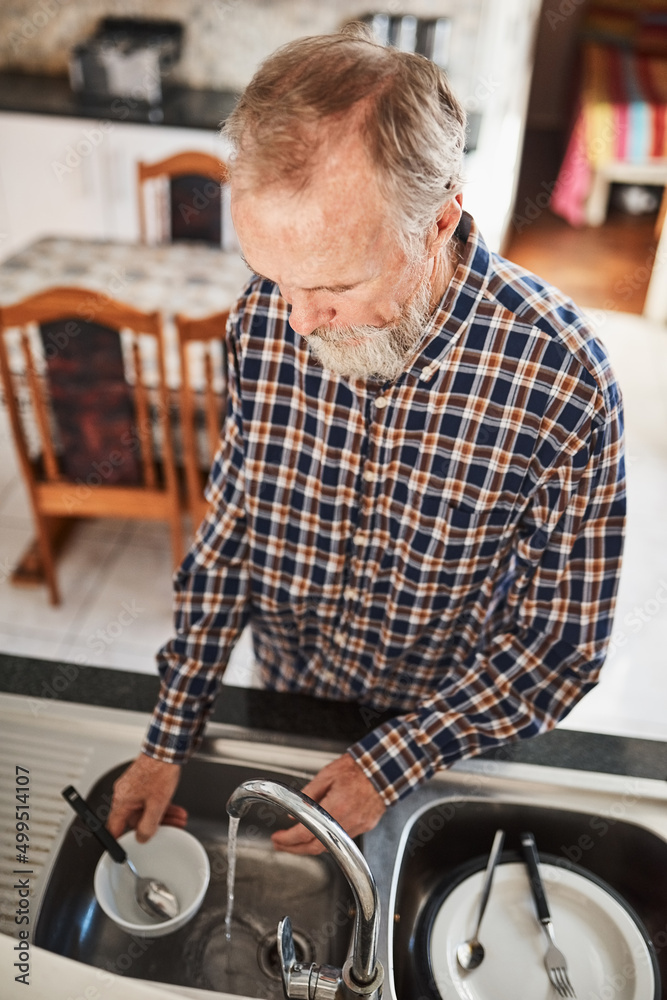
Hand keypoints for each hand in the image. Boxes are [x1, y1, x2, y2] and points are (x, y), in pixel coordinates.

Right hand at [107, 753, 185, 842]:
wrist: (166, 750)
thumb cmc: (159, 770)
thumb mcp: (157, 804)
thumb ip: (148, 825)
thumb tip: (142, 838)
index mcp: (122, 801)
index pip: (115, 829)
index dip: (121, 841)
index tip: (129, 849)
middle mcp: (124, 795)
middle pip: (135, 820)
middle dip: (154, 825)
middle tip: (170, 828)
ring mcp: (132, 788)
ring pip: (145, 810)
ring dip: (162, 815)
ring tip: (178, 818)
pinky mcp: (141, 783)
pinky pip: (148, 800)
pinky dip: (160, 805)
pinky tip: (174, 809)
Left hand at [271, 754, 385, 855]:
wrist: (384, 769)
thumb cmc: (358, 768)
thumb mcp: (327, 775)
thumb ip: (308, 795)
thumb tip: (293, 813)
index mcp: (336, 807)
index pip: (306, 832)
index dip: (288, 839)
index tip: (278, 838)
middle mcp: (348, 821)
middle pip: (316, 847)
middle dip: (295, 849)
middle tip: (282, 844)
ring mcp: (358, 826)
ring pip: (329, 846)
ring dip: (310, 846)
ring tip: (296, 840)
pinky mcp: (365, 826)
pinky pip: (342, 840)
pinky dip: (328, 840)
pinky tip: (319, 833)